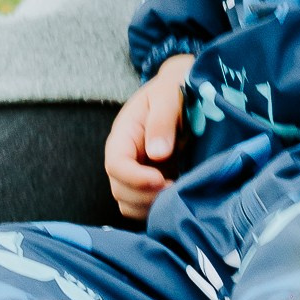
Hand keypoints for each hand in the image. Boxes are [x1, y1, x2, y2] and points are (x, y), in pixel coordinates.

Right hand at [104, 57, 194, 220]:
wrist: (183, 92)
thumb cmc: (174, 90)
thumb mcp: (168, 96)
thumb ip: (162, 122)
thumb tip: (157, 153)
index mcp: (123, 135)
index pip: (116, 165)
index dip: (135, 178)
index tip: (162, 179)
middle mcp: (125, 158)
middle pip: (120, 190)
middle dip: (146, 196)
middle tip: (176, 189)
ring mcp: (136, 173)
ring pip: (129, 203)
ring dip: (151, 206)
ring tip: (178, 194)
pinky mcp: (150, 184)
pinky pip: (144, 207)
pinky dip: (157, 209)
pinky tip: (178, 198)